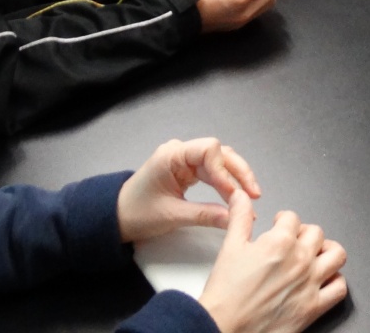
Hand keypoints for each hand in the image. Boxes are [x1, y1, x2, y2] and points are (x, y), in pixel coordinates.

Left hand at [117, 138, 261, 243]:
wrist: (115, 219)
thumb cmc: (137, 214)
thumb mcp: (172, 216)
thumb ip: (205, 215)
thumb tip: (235, 218)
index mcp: (172, 155)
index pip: (210, 150)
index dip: (225, 171)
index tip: (234, 195)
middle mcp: (181, 152)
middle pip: (220, 154)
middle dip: (237, 173)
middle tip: (255, 195)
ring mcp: (184, 160)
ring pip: (219, 161)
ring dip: (235, 178)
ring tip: (250, 197)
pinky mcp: (187, 170)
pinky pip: (212, 171)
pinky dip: (225, 183)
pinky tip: (235, 196)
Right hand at [200, 194, 347, 332]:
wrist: (223, 328)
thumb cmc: (225, 294)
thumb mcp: (230, 248)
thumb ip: (239, 218)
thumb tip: (241, 196)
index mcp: (280, 243)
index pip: (292, 217)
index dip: (283, 221)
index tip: (279, 226)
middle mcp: (299, 260)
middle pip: (316, 233)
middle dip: (303, 234)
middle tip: (292, 242)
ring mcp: (310, 283)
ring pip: (336, 255)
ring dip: (327, 251)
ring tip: (315, 255)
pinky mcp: (314, 307)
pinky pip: (339, 288)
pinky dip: (335, 281)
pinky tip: (322, 280)